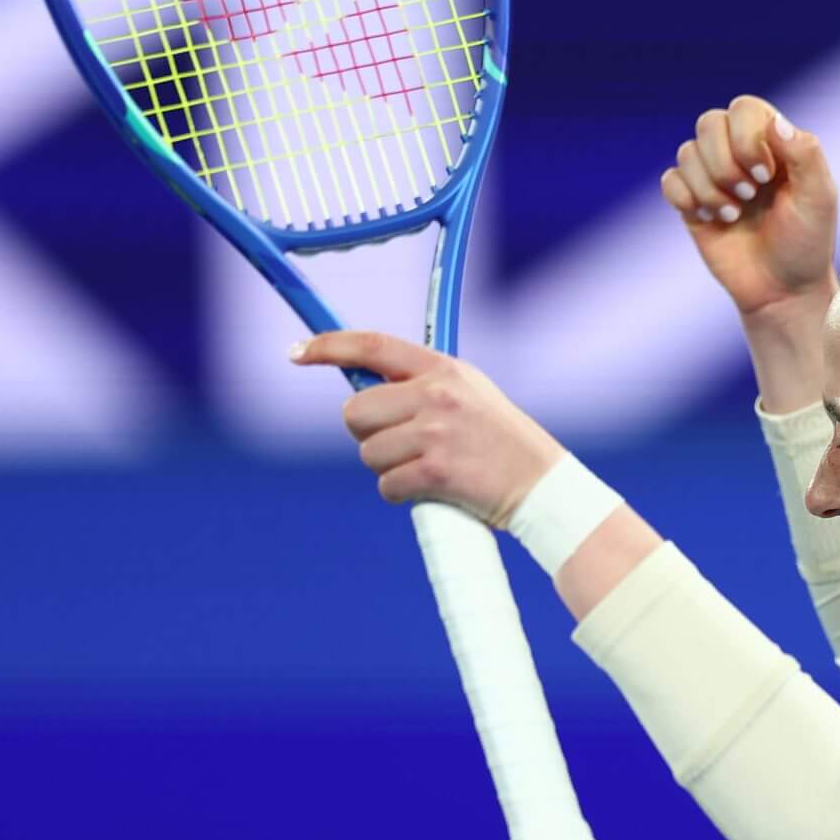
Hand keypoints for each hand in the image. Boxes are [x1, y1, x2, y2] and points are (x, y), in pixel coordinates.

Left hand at [292, 331, 567, 526]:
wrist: (542, 486)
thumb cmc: (500, 444)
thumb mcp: (467, 395)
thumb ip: (421, 386)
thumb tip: (361, 391)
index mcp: (443, 369)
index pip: (372, 346)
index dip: (328, 346)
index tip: (296, 352)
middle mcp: (436, 394)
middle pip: (355, 412)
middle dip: (366, 434)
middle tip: (398, 445)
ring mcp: (436, 432)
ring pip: (368, 454)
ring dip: (387, 469)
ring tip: (424, 469)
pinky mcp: (436, 471)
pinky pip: (387, 485)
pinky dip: (399, 494)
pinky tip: (428, 491)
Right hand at [658, 95, 838, 319]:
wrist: (783, 291)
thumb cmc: (807, 243)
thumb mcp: (819, 197)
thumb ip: (805, 153)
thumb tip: (774, 122)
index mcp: (773, 144)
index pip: (745, 108)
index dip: (747, 136)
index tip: (766, 174)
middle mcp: (740, 154)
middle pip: (709, 123)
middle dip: (725, 161)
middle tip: (750, 194)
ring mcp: (714, 178)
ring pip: (687, 151)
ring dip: (710, 186)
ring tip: (734, 214)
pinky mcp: (692, 203)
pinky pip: (670, 180)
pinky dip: (685, 197)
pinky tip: (709, 218)